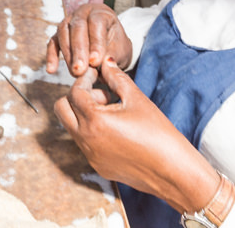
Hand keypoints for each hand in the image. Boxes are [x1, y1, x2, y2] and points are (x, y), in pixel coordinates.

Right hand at [47, 4, 131, 75]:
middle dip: (79, 50)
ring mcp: (69, 21)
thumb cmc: (116, 46)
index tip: (95, 61)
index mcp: (101, 12)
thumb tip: (98, 63)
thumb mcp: (120, 50)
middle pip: (78, 27)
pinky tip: (52, 69)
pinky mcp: (59, 34)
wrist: (110, 47)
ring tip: (74, 73)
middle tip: (80, 70)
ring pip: (64, 34)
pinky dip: (52, 56)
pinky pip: (53, 43)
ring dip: (68, 55)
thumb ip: (110, 55)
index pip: (97, 23)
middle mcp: (83, 13)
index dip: (96, 42)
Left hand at [54, 59, 219, 213]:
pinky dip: (92, 129)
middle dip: (77, 95)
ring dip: (85, 113)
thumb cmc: (158, 135)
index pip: (75, 92)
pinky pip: (84, 142)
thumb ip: (117, 78)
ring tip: (114, 110)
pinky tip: (117, 128)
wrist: (172, 171)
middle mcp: (86, 140)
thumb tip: (105, 63)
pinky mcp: (97, 165)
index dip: (85, 78)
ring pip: (72, 126)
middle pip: (62, 109)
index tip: (97, 73)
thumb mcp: (137, 99)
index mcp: (94, 121)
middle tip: (102, 92)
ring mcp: (90, 155)